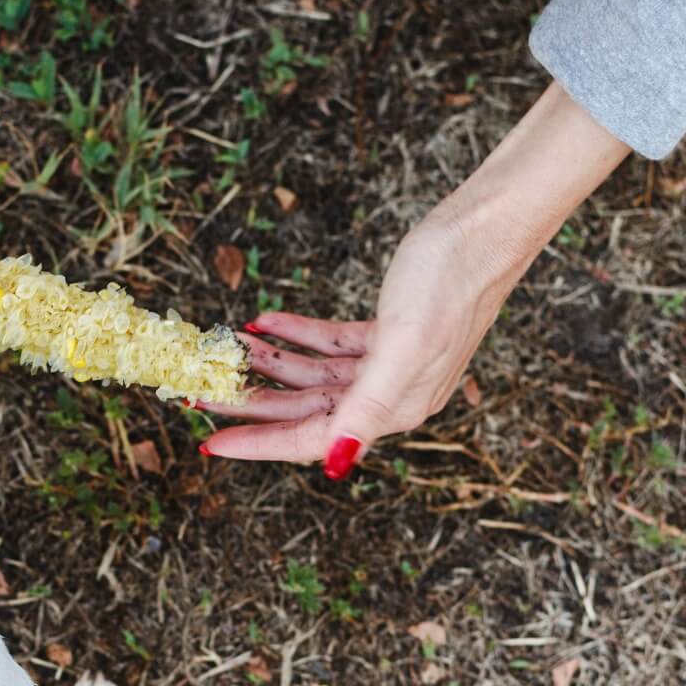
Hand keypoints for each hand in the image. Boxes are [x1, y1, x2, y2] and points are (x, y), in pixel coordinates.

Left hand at [201, 82, 630, 477]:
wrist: (487, 225)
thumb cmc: (450, 279)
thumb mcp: (405, 344)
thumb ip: (368, 407)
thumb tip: (335, 461)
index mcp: (396, 407)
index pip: (312, 439)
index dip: (258, 443)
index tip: (208, 442)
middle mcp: (392, 394)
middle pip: (305, 411)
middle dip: (251, 404)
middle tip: (199, 395)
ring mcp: (391, 364)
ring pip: (314, 378)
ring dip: (271, 365)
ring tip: (228, 349)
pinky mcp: (388, 333)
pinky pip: (330, 345)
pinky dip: (297, 335)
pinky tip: (266, 323)